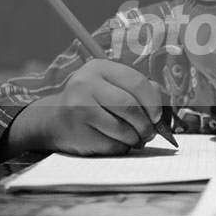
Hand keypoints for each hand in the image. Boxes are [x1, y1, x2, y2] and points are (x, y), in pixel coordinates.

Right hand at [9, 59, 162, 155]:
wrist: (53, 120)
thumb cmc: (91, 101)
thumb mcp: (109, 86)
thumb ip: (136, 89)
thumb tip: (162, 107)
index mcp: (99, 68)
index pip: (137, 82)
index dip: (153, 102)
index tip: (158, 116)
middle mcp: (86, 84)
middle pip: (130, 107)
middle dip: (146, 124)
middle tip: (150, 133)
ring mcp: (79, 108)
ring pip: (123, 129)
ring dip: (135, 139)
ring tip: (135, 138)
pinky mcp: (78, 132)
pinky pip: (112, 145)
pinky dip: (121, 147)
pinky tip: (117, 142)